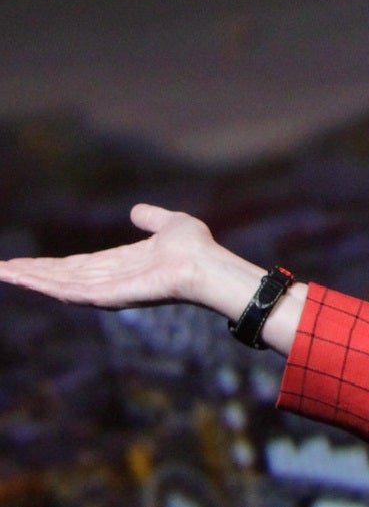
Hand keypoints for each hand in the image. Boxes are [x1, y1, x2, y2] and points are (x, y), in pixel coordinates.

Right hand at [0, 204, 219, 308]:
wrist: (210, 265)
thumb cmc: (198, 249)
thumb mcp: (170, 225)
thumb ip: (152, 219)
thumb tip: (137, 211)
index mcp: (120, 264)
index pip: (76, 267)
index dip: (48, 265)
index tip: (22, 262)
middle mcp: (111, 280)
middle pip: (62, 277)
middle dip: (31, 273)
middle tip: (1, 268)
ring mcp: (110, 290)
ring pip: (60, 285)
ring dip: (31, 278)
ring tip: (3, 272)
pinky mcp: (111, 296)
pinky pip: (72, 292)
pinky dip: (46, 285)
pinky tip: (25, 278)